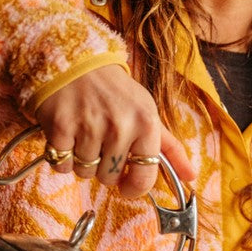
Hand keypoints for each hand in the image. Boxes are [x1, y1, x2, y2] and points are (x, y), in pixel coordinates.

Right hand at [34, 64, 194, 200]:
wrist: (77, 62)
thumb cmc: (116, 93)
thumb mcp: (148, 113)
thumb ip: (169, 148)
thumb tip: (191, 176)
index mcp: (146, 124)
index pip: (144, 178)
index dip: (133, 188)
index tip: (126, 186)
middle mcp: (120, 127)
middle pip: (108, 178)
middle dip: (103, 167)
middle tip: (100, 142)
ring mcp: (89, 127)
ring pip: (84, 173)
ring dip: (82, 161)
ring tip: (84, 134)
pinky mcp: (60, 127)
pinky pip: (61, 165)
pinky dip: (61, 156)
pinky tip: (67, 135)